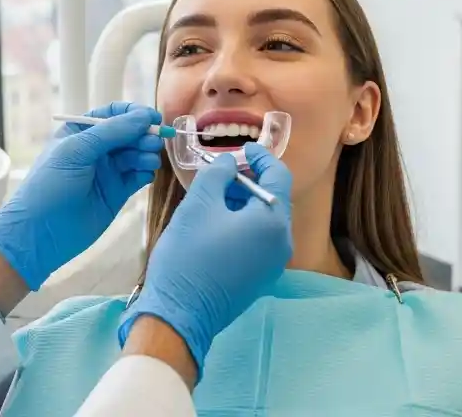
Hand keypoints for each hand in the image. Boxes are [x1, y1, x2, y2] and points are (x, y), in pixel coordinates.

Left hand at [0, 102, 162, 290]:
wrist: (41, 233)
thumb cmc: (50, 186)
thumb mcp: (76, 151)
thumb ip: (111, 132)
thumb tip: (143, 117)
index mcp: (80, 132)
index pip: (112, 114)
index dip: (133, 114)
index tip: (152, 118)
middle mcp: (95, 149)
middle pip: (129, 134)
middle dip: (143, 135)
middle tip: (155, 141)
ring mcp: (107, 172)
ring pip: (136, 155)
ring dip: (146, 154)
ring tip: (150, 160)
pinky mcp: (117, 193)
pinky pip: (137, 176)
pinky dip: (146, 172)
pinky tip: (147, 174)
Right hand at [120, 143, 293, 380]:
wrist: (179, 314)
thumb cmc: (189, 255)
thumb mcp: (199, 204)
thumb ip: (218, 174)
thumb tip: (229, 163)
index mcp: (273, 222)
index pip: (278, 176)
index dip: (261, 157)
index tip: (243, 148)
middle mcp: (282, 244)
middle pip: (272, 199)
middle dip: (249, 181)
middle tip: (222, 173)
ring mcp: (273, 265)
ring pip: (264, 222)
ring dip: (243, 204)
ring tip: (214, 197)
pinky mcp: (260, 279)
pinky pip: (258, 242)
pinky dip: (242, 225)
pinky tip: (216, 224)